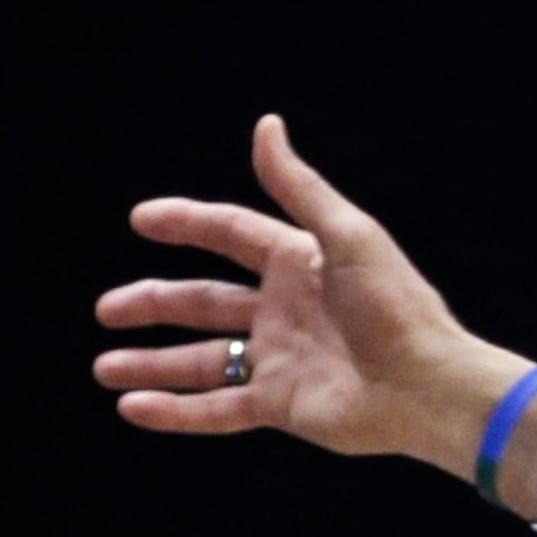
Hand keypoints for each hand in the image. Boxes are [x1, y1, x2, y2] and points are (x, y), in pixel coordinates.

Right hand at [91, 116, 536, 504]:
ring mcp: (282, 360)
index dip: (187, 223)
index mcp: (301, 264)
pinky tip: (132, 408)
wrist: (431, 386)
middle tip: (107, 309)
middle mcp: (286, 311)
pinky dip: (176, 411)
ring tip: (104, 367)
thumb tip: (266, 124)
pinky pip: (219, 409)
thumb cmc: (398, 306)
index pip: (231, 234)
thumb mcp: (349, 235)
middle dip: (155, 303)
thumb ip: (300, 187)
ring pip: (203, 360)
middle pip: (205, 302)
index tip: (141, 219)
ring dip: (152, 364)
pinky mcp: (283, 406)